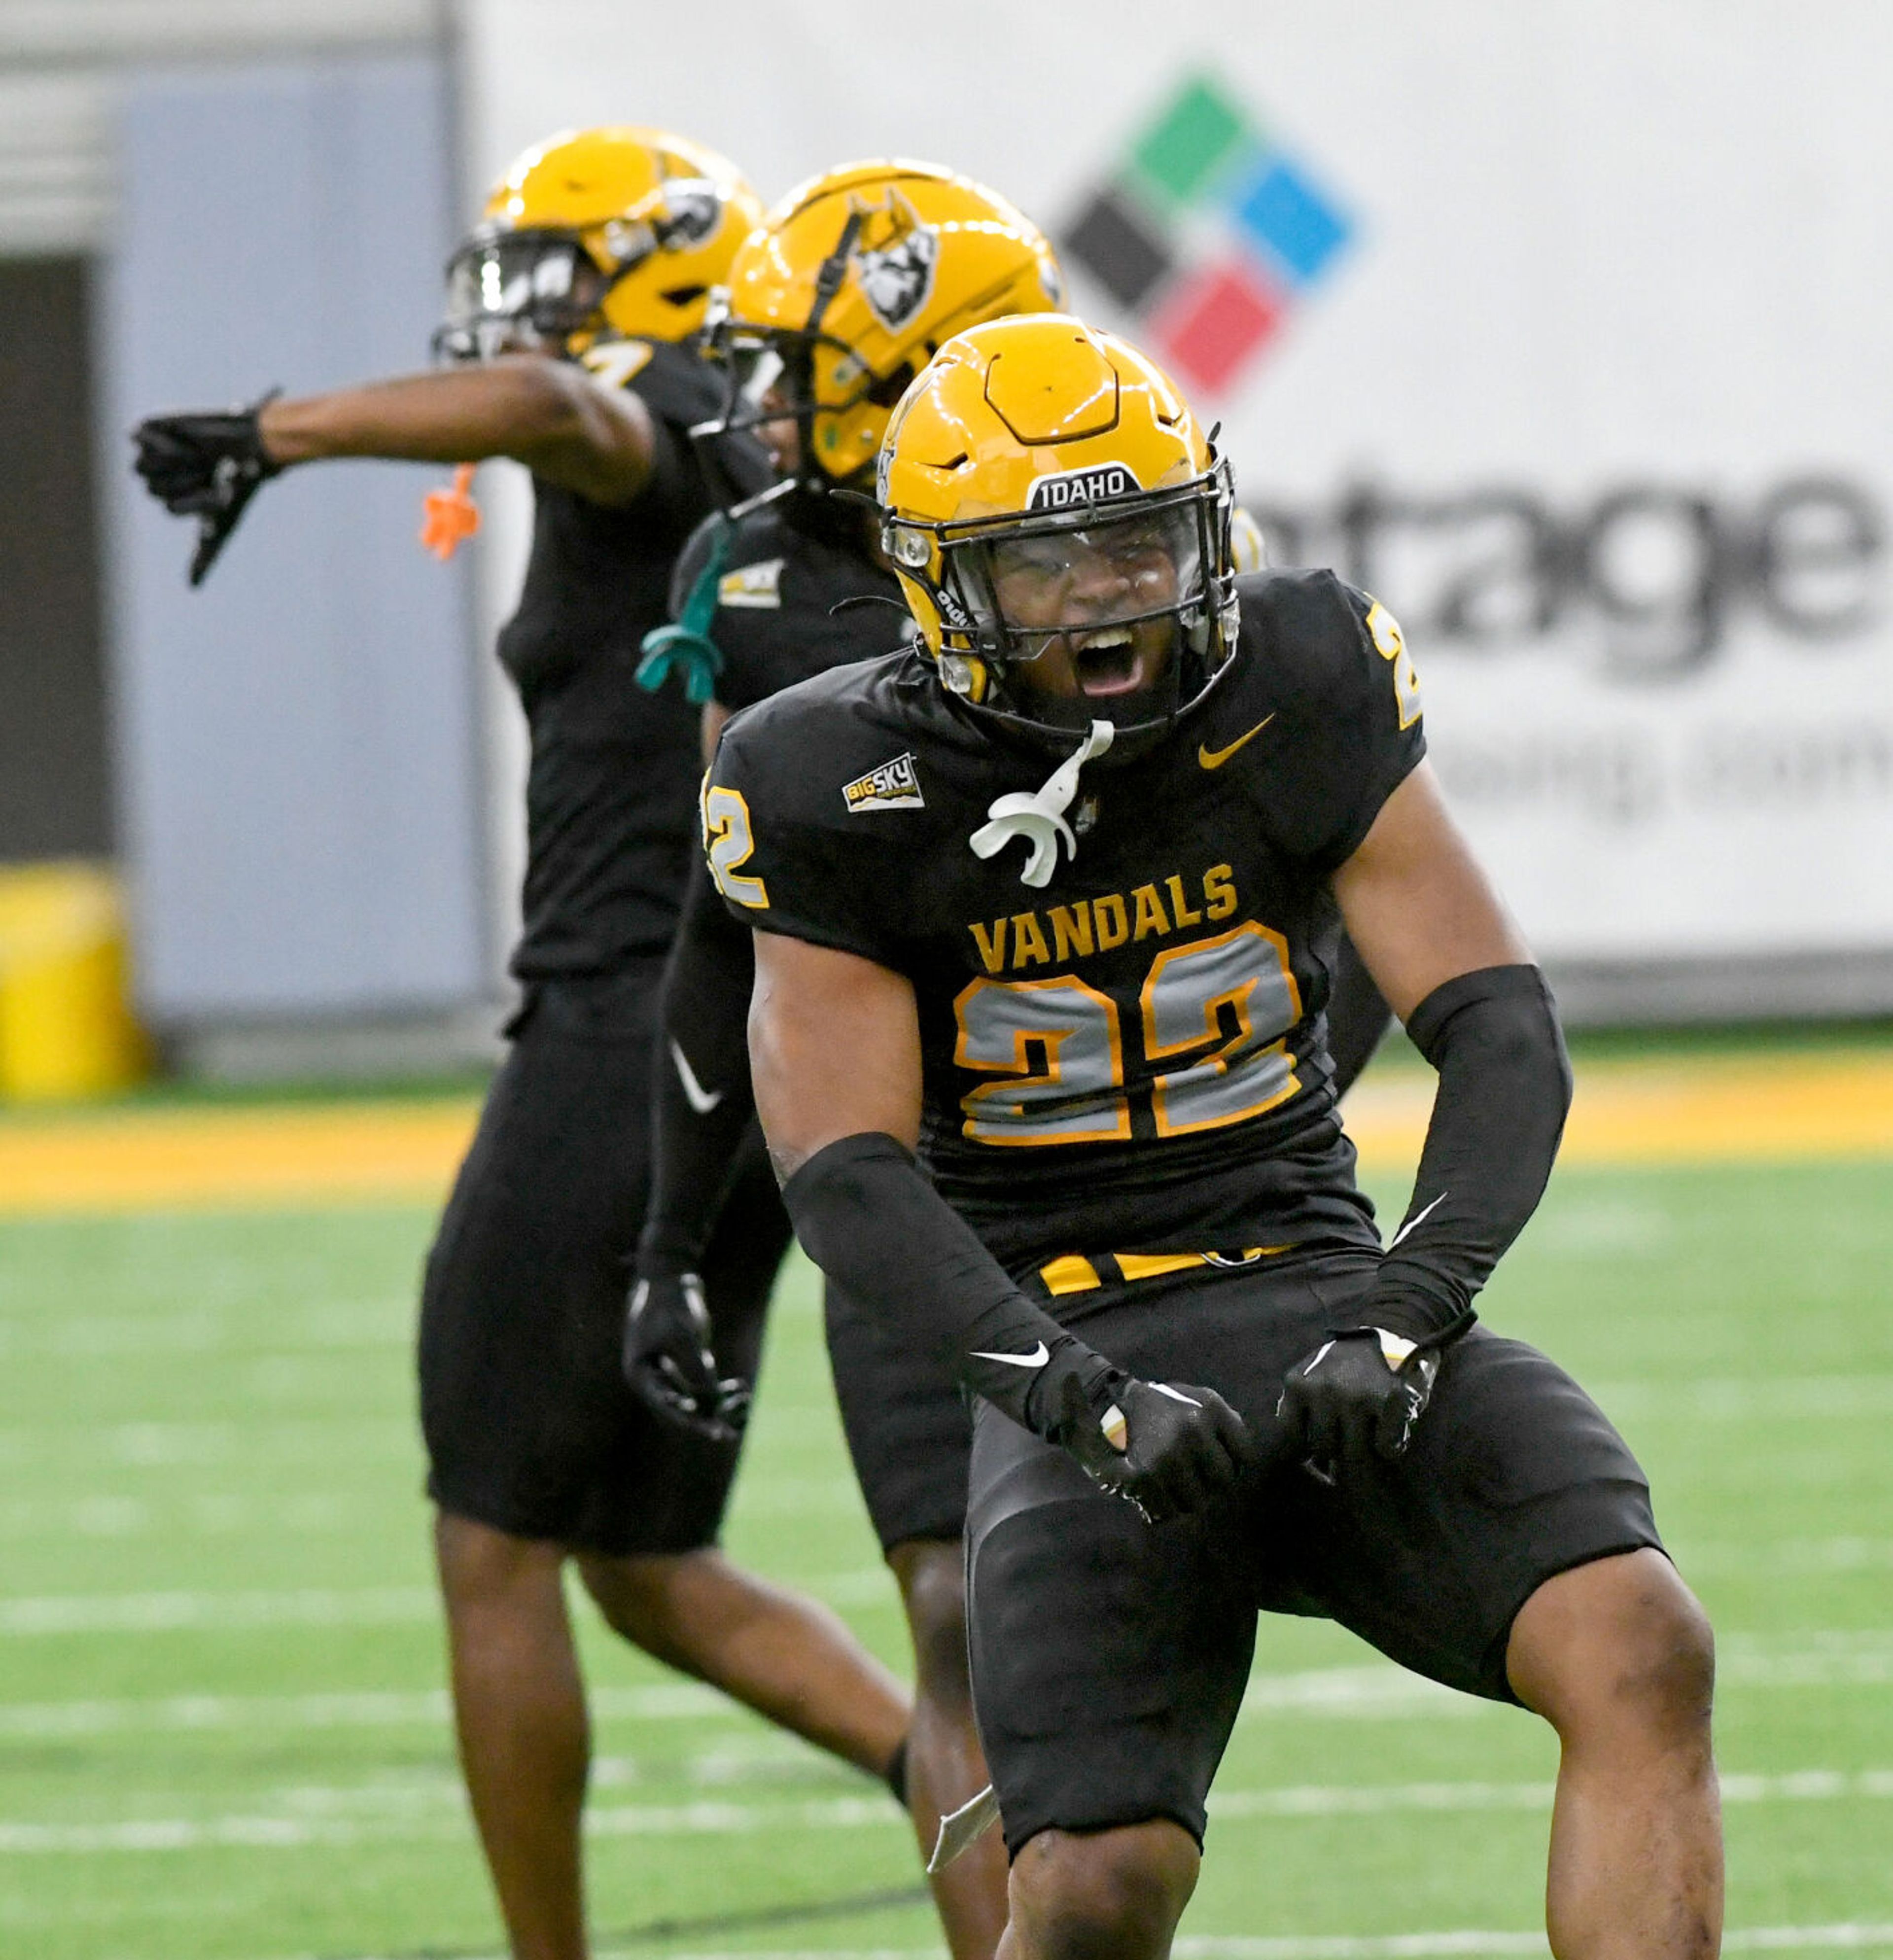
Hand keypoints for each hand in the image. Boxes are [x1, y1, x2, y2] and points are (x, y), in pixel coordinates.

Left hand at [132, 392, 282, 585]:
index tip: (220, 493)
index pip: (170, 507)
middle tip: (209, 468)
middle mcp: (158, 478)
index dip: (196, 500)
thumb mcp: (222, 522)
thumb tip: (191, 587)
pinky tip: (185, 440)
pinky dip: (166, 440)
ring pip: (142, 466)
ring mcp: (150, 453)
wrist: (249, 443)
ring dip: (177, 461)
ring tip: (197, 453)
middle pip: (151, 487)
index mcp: (172, 501)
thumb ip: (204, 554)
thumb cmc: (239, 484)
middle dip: (185, 479)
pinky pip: (138, 437)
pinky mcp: (147, 429)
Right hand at [623, 1270, 749, 1443]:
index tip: (716, 1434)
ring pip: (694, 1398)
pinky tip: (740, 1387)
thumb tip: (712, 1403)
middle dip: (708, 1418)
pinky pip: (702, 1383)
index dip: (693, 1423)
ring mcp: (668, 1369)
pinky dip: (719, 1387)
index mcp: (641, 1375)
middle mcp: (652, 1377)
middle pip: (681, 1409)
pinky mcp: (685, 1358)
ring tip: (745, 1401)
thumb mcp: (684, 1337)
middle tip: (733, 1433)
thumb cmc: (670, 1302)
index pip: (667, 1409)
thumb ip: (697, 1371)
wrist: (671, 1272)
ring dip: (718, 1403)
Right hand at [1049, 1366, 1256, 1523]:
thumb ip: (1226, 1421)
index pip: (1245, 1456)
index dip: (1233, 1467)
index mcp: (1209, 1409)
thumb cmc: (1158, 1405)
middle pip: (1224, 1484)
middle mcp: (1193, 1432)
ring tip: (1171, 1486)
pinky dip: (1162, 1510)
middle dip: (1210, 1486)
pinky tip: (1153, 1494)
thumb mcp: (1195, 1398)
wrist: (1102, 1403)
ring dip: (1186, 1500)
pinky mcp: (1144, 1478)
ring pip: (1198, 1503)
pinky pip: (1168, 1513)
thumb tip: (1245, 1460)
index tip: (1217, 1467)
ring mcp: (1169, 1457)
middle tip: (1192, 1480)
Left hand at [1276, 1327, 1440, 1475]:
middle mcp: (1324, 1391)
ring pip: (1353, 1453)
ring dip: (1363, 1451)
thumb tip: (1289, 1450)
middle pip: (1323, 1448)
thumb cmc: (1349, 1363)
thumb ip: (1298, 1405)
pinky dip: (1390, 1446)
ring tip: (1369, 1434)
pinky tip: (1390, 1431)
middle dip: (1335, 1451)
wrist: (1395, 1329)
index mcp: (1298, 1384)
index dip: (1304, 1448)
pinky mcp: (1390, 1403)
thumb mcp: (1311, 1375)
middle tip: (1348, 1438)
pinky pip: (1386, 1448)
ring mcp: (1357, 1398)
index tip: (1315, 1448)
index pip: (1290, 1438)